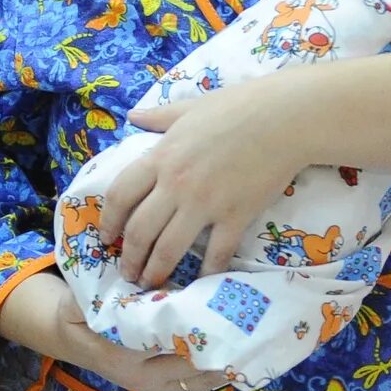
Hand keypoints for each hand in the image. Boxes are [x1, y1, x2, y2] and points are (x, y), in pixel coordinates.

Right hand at [0, 272, 226, 390]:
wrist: (70, 341)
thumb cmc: (77, 316)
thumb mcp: (77, 302)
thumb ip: (99, 297)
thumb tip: (127, 285)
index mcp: (123, 355)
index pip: (168, 342)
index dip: (195, 327)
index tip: (219, 309)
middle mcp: (143, 379)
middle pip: (192, 364)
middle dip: (219, 343)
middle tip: (247, 322)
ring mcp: (156, 388)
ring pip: (201, 379)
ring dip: (226, 359)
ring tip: (253, 338)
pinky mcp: (164, 390)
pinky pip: (198, 384)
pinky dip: (219, 370)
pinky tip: (241, 353)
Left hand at [107, 80, 313, 287]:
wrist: (285, 117)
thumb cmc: (237, 106)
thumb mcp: (189, 108)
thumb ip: (158, 117)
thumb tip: (132, 116)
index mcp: (161, 157)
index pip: (120, 195)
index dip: (107, 221)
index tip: (105, 237)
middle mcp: (176, 184)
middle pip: (139, 230)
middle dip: (129, 257)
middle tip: (127, 272)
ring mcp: (205, 203)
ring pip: (169, 247)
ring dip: (156, 270)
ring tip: (150, 283)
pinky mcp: (236, 216)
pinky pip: (216, 252)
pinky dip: (207, 271)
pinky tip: (200, 281)